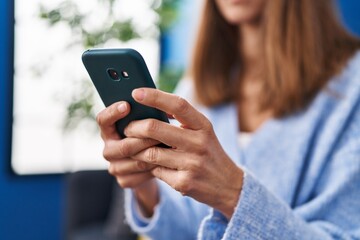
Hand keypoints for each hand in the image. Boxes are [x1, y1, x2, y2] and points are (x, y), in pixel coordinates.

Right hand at [96, 101, 159, 215]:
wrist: (150, 165)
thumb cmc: (149, 136)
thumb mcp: (144, 123)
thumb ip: (143, 115)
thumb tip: (155, 103)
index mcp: (109, 131)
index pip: (103, 120)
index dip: (113, 112)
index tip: (127, 105)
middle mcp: (108, 150)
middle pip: (124, 146)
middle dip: (145, 139)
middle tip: (162, 133)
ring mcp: (115, 167)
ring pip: (136, 161)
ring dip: (155, 154)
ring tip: (171, 146)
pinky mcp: (124, 181)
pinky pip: (142, 175)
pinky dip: (157, 167)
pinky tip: (169, 161)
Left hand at [125, 88, 243, 218]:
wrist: (229, 186)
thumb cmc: (209, 153)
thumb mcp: (203, 132)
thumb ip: (183, 120)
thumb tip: (154, 104)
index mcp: (203, 126)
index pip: (178, 104)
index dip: (155, 96)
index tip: (136, 93)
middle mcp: (199, 143)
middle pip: (155, 128)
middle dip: (134, 127)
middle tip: (127, 128)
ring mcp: (192, 164)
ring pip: (150, 153)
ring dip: (136, 149)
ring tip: (133, 147)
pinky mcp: (184, 183)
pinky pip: (156, 171)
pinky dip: (150, 167)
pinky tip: (150, 165)